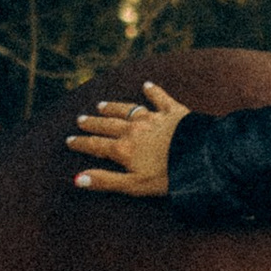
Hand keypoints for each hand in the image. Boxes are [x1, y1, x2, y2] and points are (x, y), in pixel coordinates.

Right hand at [69, 81, 189, 198]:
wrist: (201, 160)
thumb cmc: (167, 177)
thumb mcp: (134, 185)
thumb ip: (105, 181)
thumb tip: (76, 179)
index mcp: (123, 149)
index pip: (96, 145)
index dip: (81, 143)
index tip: (69, 140)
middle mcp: (134, 130)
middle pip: (108, 125)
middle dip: (93, 123)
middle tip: (80, 119)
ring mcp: (154, 119)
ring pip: (128, 110)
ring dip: (113, 107)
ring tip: (101, 105)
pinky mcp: (174, 112)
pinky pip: (161, 98)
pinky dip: (153, 91)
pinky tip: (147, 85)